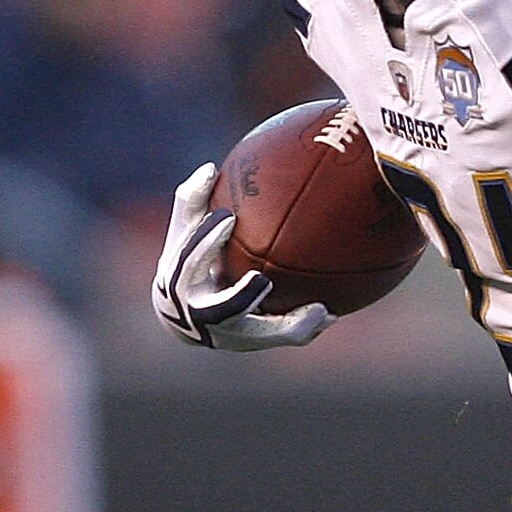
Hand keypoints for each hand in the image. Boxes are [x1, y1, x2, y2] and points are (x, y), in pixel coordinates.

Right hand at [152, 162, 333, 351]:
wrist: (186, 319)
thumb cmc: (188, 262)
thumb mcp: (185, 233)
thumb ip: (192, 203)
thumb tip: (209, 167)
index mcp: (179, 283)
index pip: (189, 262)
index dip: (205, 240)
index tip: (228, 217)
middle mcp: (201, 315)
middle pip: (220, 311)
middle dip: (240, 297)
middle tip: (263, 280)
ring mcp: (227, 335)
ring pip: (261, 335)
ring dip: (288, 324)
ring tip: (319, 309)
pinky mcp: (250, 343)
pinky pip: (282, 337)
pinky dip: (306, 327)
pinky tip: (332, 313)